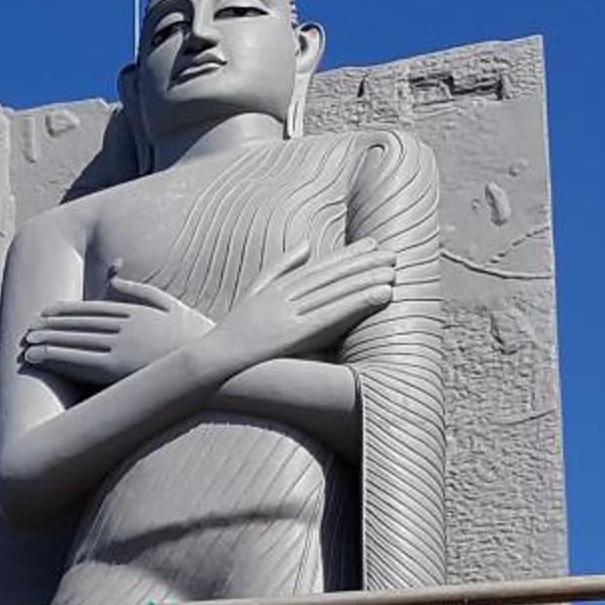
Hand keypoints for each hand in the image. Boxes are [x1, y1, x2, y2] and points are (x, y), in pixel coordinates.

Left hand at [16, 268, 212, 388]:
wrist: (212, 362)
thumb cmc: (195, 336)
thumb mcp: (170, 304)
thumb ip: (140, 290)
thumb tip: (114, 277)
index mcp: (134, 311)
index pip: (92, 309)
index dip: (67, 310)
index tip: (48, 312)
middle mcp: (123, 326)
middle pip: (79, 323)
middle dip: (52, 325)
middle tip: (30, 326)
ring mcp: (119, 346)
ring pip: (73, 340)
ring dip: (47, 340)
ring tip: (27, 342)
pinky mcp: (115, 369)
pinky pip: (77, 361)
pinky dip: (54, 358)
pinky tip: (37, 357)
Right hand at [201, 238, 395, 372]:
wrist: (209, 360)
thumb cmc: (231, 333)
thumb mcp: (254, 293)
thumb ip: (280, 268)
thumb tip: (306, 244)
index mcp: (278, 287)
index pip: (321, 266)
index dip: (350, 254)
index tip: (374, 244)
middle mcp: (286, 296)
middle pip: (333, 275)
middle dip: (365, 263)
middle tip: (394, 253)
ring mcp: (289, 314)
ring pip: (337, 291)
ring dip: (368, 279)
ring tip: (395, 270)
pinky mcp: (294, 335)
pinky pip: (334, 315)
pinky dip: (360, 302)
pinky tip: (383, 294)